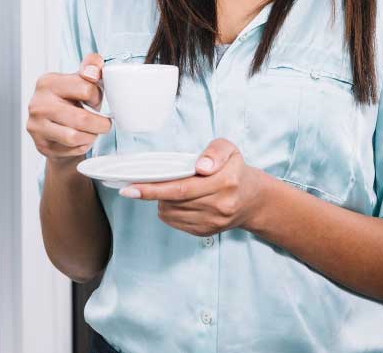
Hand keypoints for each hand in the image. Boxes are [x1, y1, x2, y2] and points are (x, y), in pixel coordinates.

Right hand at [27, 54, 112, 167]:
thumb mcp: (79, 81)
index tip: (94, 100)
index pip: (86, 89)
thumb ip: (90, 67)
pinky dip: (82, 147)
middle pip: (82, 118)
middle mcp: (38, 103)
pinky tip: (80, 140)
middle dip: (101, 124)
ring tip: (91, 132)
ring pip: (76, 137)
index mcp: (47, 82)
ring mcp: (36, 126)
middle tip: (104, 124)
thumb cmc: (69, 103)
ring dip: (91, 136)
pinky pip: (71, 150)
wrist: (53, 129)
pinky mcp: (41, 145)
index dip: (97, 97)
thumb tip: (95, 67)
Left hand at [119, 138, 271, 236]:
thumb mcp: (229, 150)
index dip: (153, 189)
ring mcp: (214, 222)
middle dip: (150, 195)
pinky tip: (174, 201)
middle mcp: (221, 205)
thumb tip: (201, 166)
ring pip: (172, 213)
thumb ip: (215, 152)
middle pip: (174, 201)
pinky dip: (169, 211)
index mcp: (226, 182)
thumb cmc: (234, 170)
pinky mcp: (207, 232)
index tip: (130, 187)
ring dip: (161, 201)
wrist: (253, 200)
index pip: (182, 188)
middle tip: (130, 188)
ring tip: (165, 190)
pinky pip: (176, 223)